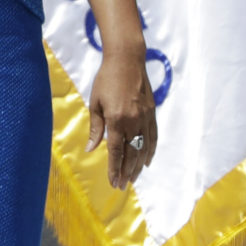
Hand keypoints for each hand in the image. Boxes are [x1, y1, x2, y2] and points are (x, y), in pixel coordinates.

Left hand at [85, 41, 158, 188]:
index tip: (113, 182)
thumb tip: (92, 149)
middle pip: (131, 154)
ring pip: (144, 149)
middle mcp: (133, 121)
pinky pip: (153, 137)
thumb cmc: (106, 80)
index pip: (116, 151)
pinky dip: (150, 151)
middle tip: (122, 185)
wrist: (127, 60)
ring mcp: (145, 118)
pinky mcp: (152, 113)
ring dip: (139, 166)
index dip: (115, 168)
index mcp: (116, 119)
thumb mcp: (95, 102)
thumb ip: (96, 127)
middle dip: (126, 172)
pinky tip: (147, 161)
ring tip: (133, 178)